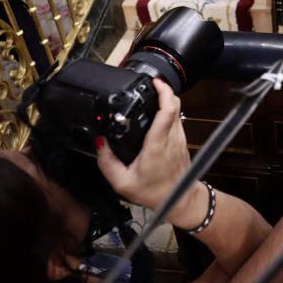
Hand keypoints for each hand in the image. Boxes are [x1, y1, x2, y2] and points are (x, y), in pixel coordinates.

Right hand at [96, 78, 202, 226]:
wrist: (179, 200)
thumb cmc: (154, 193)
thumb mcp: (122, 183)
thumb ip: (107, 163)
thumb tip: (100, 142)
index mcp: (157, 144)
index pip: (167, 110)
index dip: (164, 92)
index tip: (155, 82)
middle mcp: (171, 137)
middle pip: (174, 104)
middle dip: (164, 90)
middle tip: (151, 84)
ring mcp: (179, 138)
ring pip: (177, 110)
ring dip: (167, 100)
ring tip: (152, 95)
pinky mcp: (182, 141)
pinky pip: (177, 119)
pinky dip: (169, 110)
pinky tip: (157, 113)